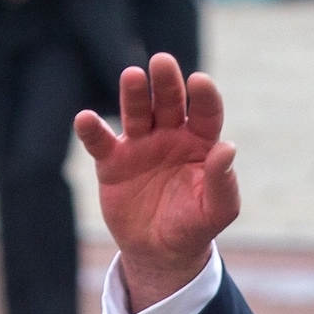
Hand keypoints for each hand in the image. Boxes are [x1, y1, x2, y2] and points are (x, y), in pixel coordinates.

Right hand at [74, 53, 239, 312]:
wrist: (162, 251)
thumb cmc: (196, 225)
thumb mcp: (218, 209)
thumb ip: (224, 181)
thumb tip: (228, 148)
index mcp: (202, 144)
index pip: (206, 114)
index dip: (204, 97)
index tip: (200, 81)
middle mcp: (171, 137)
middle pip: (169, 103)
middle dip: (166, 83)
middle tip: (163, 62)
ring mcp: (141, 146)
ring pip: (136, 113)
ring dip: (134, 95)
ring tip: (133, 76)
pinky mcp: (112, 162)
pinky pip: (100, 142)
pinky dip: (92, 130)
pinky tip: (86, 119)